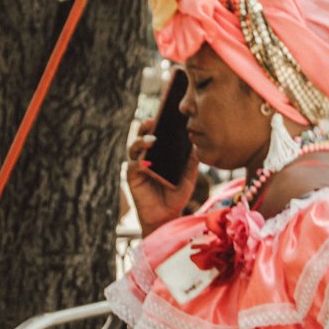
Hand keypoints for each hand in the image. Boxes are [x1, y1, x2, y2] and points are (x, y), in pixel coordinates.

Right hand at [126, 119, 198, 235]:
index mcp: (159, 152)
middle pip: (142, 135)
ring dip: (142, 141)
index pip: (156, 132)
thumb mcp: (188, 175)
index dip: (157, 122)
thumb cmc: (176, 195)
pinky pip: (133, 166)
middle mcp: (146, 155)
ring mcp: (138, 165)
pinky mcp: (133, 177)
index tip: (163, 113)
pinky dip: (139, 162)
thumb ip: (191, 159)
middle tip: (153, 121)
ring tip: (153, 140)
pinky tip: (146, 162)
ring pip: (134, 147)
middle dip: (145, 126)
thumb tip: (196, 141)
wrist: (167, 216)